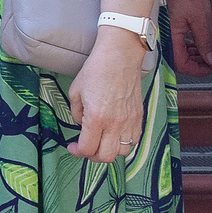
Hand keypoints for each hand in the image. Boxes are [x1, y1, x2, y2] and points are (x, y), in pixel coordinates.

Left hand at [66, 29, 148, 163]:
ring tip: (102, 140)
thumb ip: (76, 113)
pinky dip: (124, 142)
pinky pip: (134, 140)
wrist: (120, 56)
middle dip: (93, 156)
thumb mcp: (76, 92)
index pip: (87, 148)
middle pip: (106, 156)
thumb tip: (81, 125)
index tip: (72, 146)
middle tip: (86, 146)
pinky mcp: (139, 116)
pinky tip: (115, 134)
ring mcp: (129, 121)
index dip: (77, 152)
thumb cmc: (96, 70)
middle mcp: (115, 123)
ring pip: (122, 152)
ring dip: (110, 150)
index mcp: (96, 118)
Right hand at [163, 0, 211, 73]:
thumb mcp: (201, 19)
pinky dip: (196, 44)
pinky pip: (184, 42)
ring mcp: (173, 31)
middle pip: (183, 60)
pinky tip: (207, 41)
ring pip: (184, 51)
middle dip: (201, 62)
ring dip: (200, 53)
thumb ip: (205, 41)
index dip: (198, 70)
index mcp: (172, 38)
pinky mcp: (176, 25)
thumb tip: (210, 60)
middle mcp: (170, 37)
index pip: (182, 64)